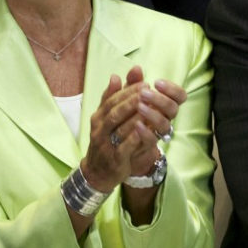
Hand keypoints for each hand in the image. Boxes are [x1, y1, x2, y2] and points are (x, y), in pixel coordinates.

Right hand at [81, 68, 150, 191]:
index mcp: (98, 118)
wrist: (97, 172)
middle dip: (132, 100)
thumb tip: (115, 76)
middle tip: (149, 91)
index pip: (112, 100)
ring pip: (119, 128)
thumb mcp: (105, 119)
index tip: (144, 83)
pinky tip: (144, 130)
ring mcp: (105, 145)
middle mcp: (99, 130)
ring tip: (150, 107)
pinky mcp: (115, 160)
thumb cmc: (104, 141)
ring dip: (135, 117)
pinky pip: (124, 147)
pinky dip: (133, 138)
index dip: (127, 91)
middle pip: (115, 112)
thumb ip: (112, 98)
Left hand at [124, 69, 185, 175]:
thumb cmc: (127, 115)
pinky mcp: (148, 145)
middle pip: (173, 108)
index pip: (180, 96)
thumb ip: (132, 83)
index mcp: (164, 104)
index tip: (157, 82)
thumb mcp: (127, 96)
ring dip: (153, 114)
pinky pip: (152, 139)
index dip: (173, 89)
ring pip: (165, 124)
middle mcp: (165, 118)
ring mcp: (158, 133)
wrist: (120, 144)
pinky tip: (137, 124)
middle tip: (144, 93)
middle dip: (160, 99)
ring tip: (139, 106)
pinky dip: (145, 131)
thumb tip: (135, 68)